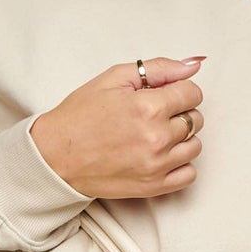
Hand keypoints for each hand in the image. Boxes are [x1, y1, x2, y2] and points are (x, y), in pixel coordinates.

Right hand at [30, 56, 205, 199]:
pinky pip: (189, 174)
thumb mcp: (114, 78)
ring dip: (181, 138)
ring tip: (155, 135)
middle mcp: (156, 138)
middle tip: (153, 114)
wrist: (55, 156)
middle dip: (179, 112)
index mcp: (148, 107)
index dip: (179, 90)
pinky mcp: (153, 187)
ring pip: (195, 146)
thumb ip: (158, 68)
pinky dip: (180, 164)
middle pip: (195, 119)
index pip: (192, 93)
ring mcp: (156, 165)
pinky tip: (160, 156)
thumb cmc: (80, 115)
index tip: (164, 95)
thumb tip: (194, 65)